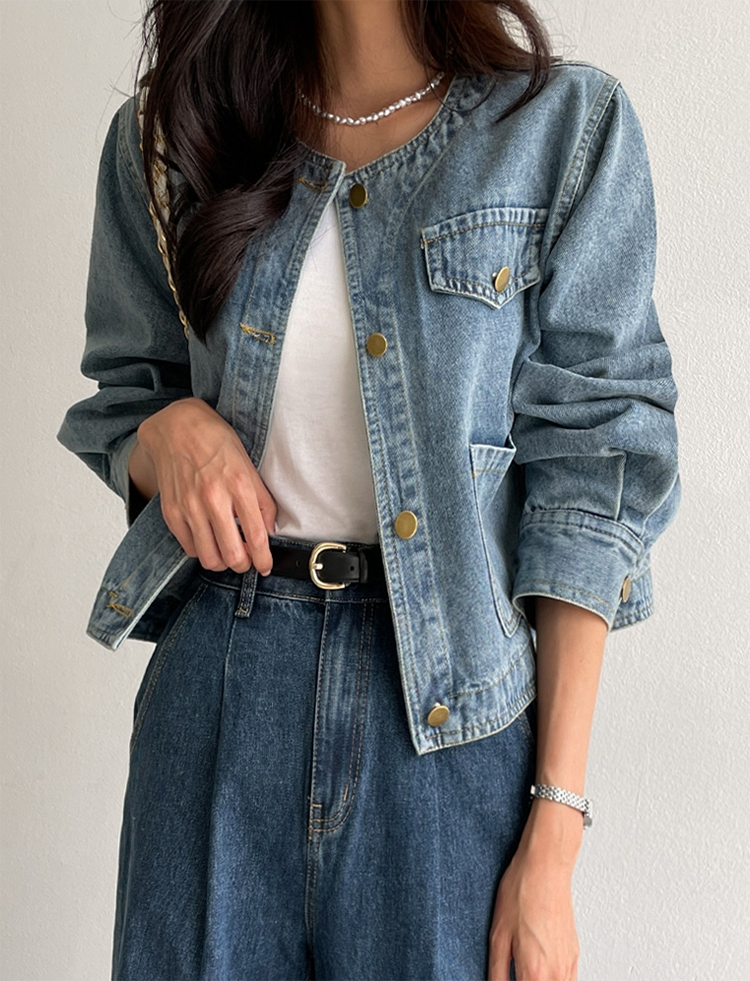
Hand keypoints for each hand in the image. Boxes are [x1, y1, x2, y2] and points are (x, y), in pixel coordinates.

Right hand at [135, 398, 275, 573]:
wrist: (176, 427)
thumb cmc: (215, 441)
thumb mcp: (248, 464)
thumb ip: (261, 499)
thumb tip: (268, 530)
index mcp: (239, 485)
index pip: (257, 536)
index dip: (264, 559)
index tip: (265, 566)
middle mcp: (214, 499)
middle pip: (233, 556)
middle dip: (244, 566)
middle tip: (246, 561)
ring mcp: (190, 507)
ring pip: (209, 559)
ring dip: (222, 563)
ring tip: (227, 553)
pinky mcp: (172, 512)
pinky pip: (189, 548)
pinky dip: (201, 551)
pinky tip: (208, 540)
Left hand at [488, 801, 581, 980]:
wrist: (545, 867)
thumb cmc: (521, 892)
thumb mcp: (498, 934)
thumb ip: (496, 972)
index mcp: (534, 971)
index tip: (506, 980)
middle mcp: (557, 973)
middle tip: (513, 975)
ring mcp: (569, 965)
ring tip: (522, 973)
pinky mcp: (574, 955)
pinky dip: (552, 980)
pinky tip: (537, 971)